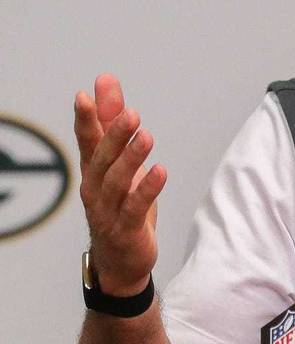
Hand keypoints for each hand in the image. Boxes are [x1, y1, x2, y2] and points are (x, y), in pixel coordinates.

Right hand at [74, 74, 166, 296]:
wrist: (121, 261)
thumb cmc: (120, 204)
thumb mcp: (119, 162)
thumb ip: (112, 122)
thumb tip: (106, 83)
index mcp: (94, 170)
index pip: (87, 140)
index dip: (86, 119)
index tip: (84, 95)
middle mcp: (95, 189)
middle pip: (102, 158)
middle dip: (114, 135)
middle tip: (131, 113)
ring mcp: (108, 210)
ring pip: (117, 181)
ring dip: (132, 158)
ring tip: (147, 136)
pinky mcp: (126, 229)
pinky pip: (135, 207)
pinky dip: (147, 189)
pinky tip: (161, 171)